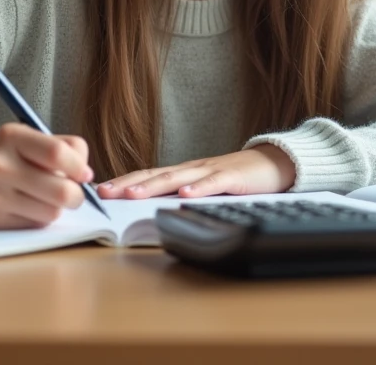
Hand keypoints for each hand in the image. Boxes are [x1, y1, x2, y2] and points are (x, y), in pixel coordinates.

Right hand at [0, 124, 92, 229]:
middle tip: (74, 192)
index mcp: (10, 137)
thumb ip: (66, 147)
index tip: (85, 174)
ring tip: (48, 197)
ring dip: (58, 207)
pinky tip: (28, 206)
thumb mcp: (32, 138)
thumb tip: (86, 176)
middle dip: (77, 195)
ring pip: (52, 212)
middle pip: (61, 191)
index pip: (57, 153)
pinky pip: (35, 224)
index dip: (79, 167)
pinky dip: (40, 217)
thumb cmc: (11, 155)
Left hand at [96, 144, 295, 199]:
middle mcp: (192, 168)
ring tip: (132, 194)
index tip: (101, 192)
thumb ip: (183, 195)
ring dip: (153, 186)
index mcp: (184, 172)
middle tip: (103, 193)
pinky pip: (213, 183)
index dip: (124, 182)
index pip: (147, 175)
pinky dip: (198, 189)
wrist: (274, 162)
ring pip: (178, 178)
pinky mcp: (233, 177)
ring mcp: (211, 171)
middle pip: (155, 175)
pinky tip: (184, 196)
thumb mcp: (205, 186)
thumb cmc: (238, 178)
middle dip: (127, 184)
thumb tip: (153, 212)